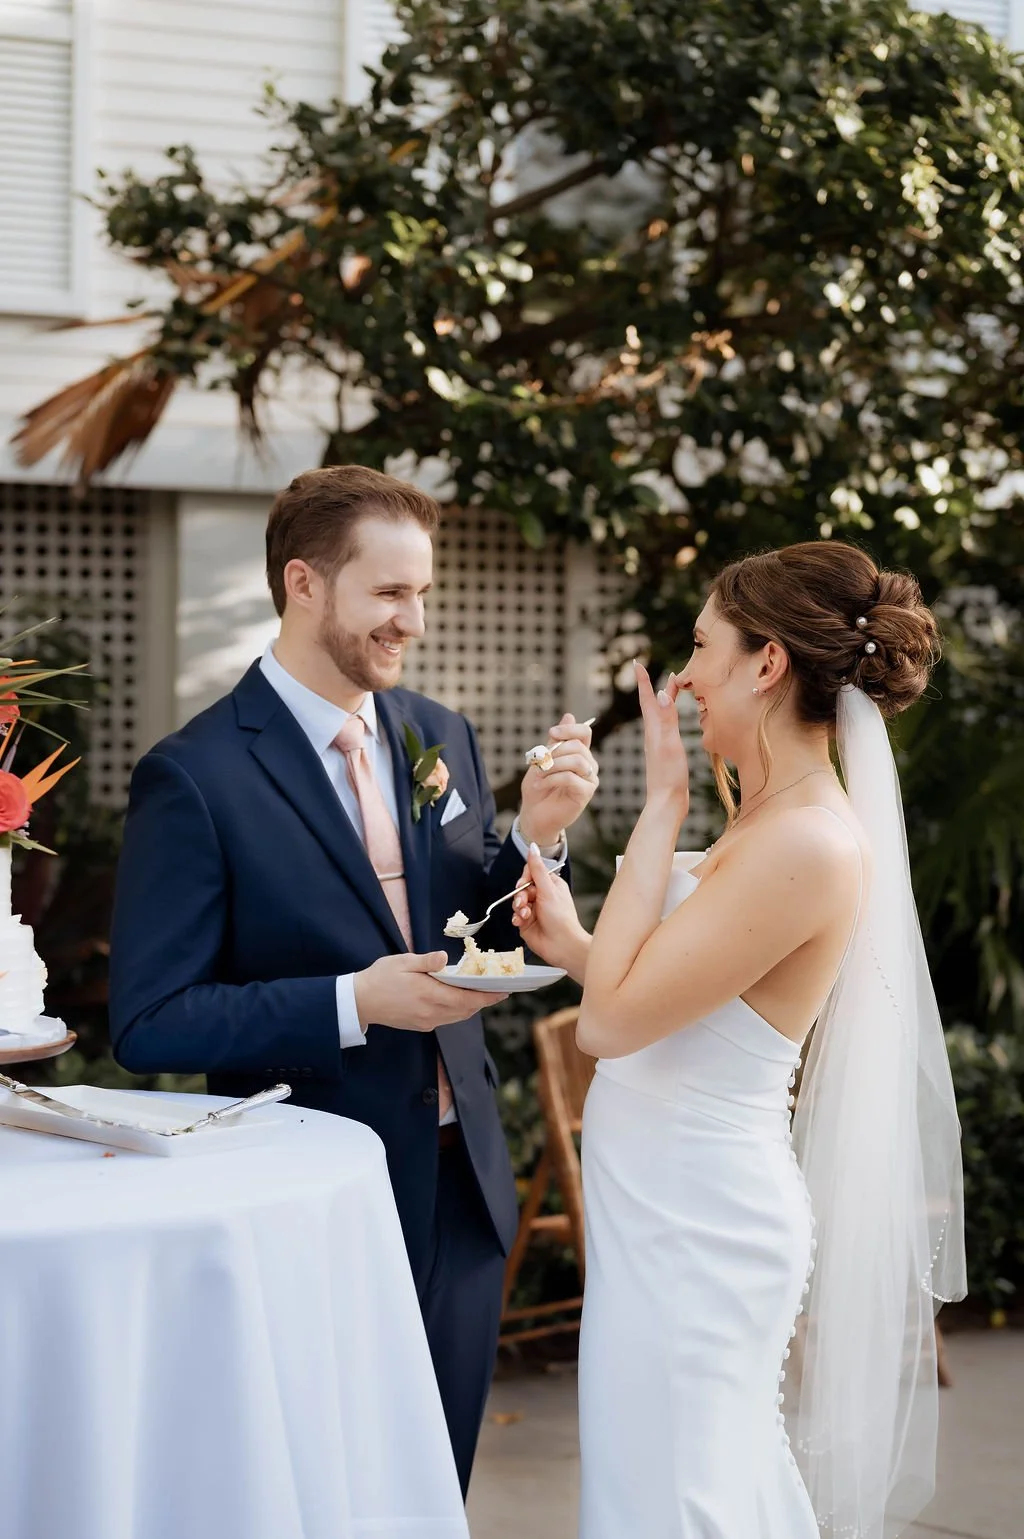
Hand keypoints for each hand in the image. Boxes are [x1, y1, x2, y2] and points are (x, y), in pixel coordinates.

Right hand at [354, 952, 506, 1030]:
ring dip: (472, 1007)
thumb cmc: (380, 977)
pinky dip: (458, 1011)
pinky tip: (459, 1000)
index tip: (504, 992)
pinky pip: (447, 1020)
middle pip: (467, 1009)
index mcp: (429, 994)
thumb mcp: (402, 962)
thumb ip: (426, 961)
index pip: (467, 998)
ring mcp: (426, 1021)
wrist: (360, 1002)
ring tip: (482, 994)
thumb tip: (444, 958)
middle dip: (484, 1001)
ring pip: (458, 1017)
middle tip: (498, 990)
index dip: (488, 997)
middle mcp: (431, 1012)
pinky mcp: (421, 1025)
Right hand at [512, 846, 591, 981]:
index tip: (523, 884)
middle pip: (522, 888)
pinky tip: (521, 922)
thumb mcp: (548, 889)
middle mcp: (543, 896)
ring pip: (517, 902)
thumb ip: (537, 868)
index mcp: (551, 885)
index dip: (524, 878)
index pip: (531, 873)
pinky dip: (517, 918)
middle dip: (520, 895)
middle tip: (523, 902)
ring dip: (518, 907)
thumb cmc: (561, 918)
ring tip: (525, 914)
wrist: (562, 945)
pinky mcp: (528, 923)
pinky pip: (516, 915)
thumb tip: (533, 846)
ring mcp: (535, 910)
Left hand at [519, 713, 598, 846]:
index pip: (584, 732)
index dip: (569, 729)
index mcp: (579, 753)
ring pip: (577, 761)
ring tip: (539, 774)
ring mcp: (589, 779)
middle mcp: (588, 764)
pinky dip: (552, 778)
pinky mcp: (586, 793)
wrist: (534, 814)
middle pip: (578, 746)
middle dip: (554, 751)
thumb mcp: (542, 760)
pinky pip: (571, 777)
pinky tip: (540, 784)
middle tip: (538, 762)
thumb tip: (569, 715)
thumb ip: (555, 741)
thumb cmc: (538, 787)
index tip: (551, 733)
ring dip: (553, 765)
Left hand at [635, 662, 688, 815]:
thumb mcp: (669, 745)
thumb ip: (667, 720)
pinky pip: (666, 728)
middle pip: (653, 705)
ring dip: (662, 700)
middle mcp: (654, 735)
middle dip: (654, 686)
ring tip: (669, 689)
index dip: (643, 681)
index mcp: (653, 730)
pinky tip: (671, 720)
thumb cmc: (668, 777)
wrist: (666, 804)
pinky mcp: (665, 754)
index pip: (647, 700)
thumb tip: (661, 693)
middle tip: (656, 670)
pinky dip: (669, 717)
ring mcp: (659, 745)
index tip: (636, 663)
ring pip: (659, 716)